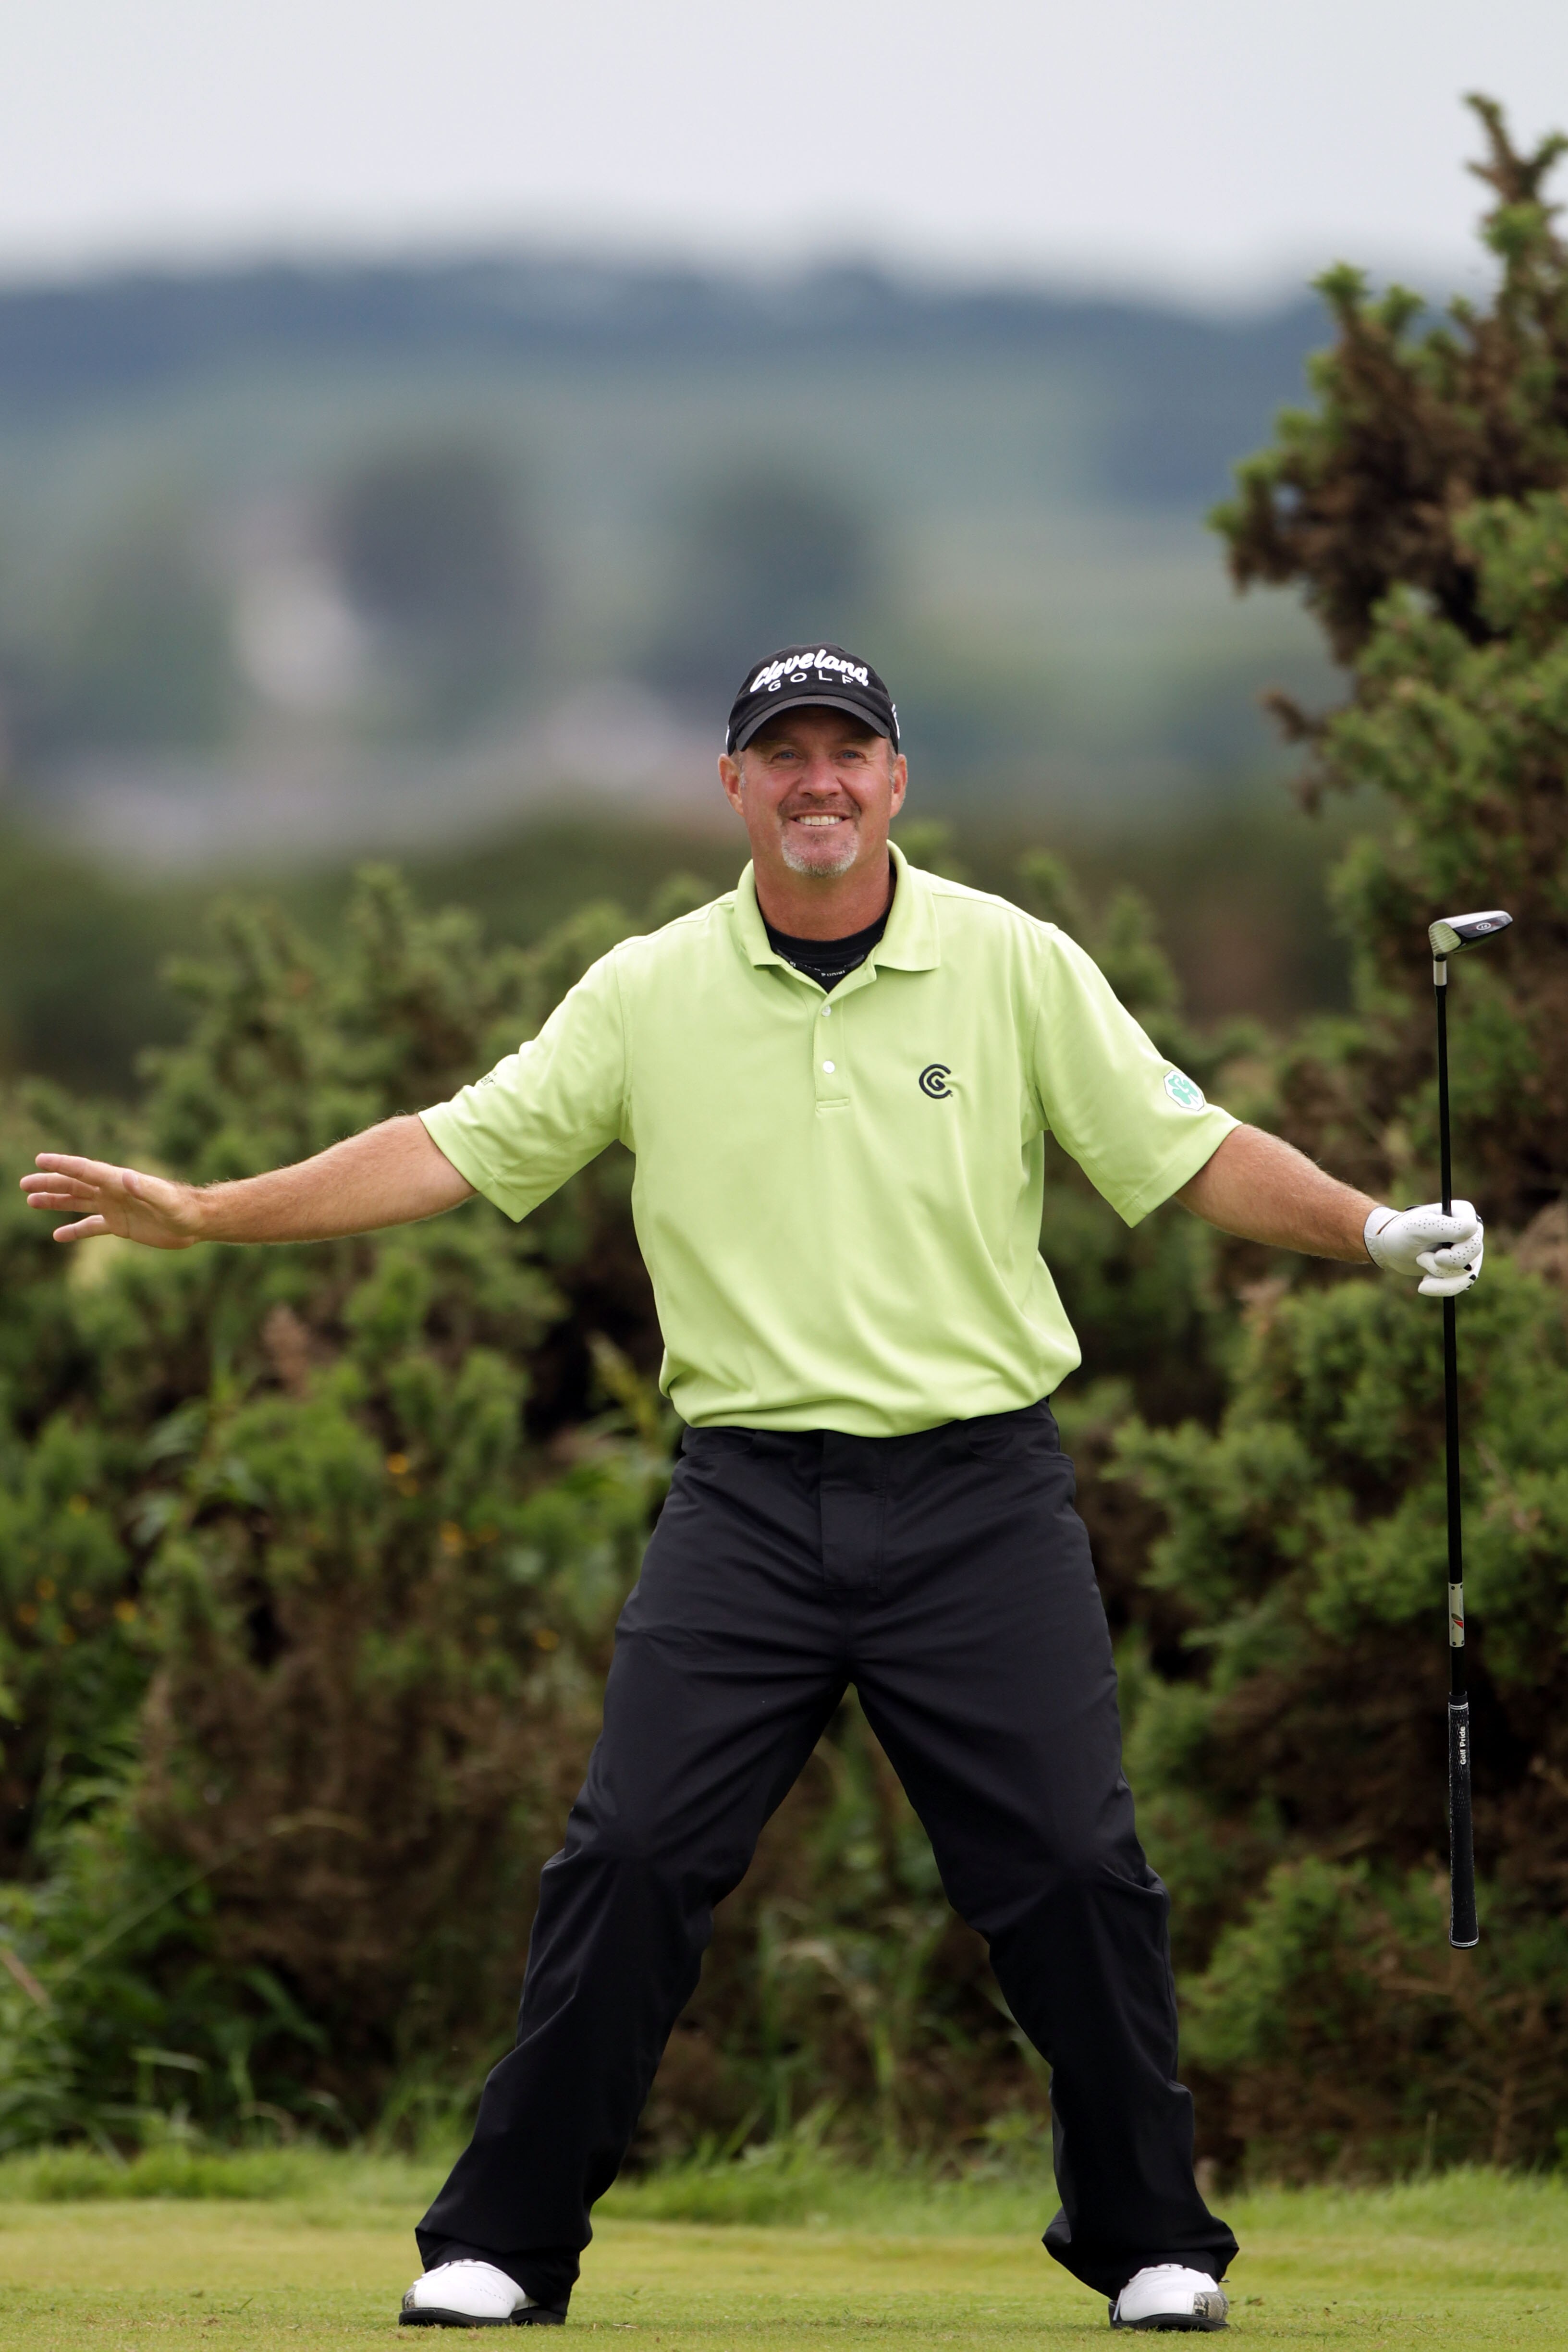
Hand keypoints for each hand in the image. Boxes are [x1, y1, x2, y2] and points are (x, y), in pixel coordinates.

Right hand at [21, 1154, 201, 1248]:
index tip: (41, 1159)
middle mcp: (113, 1192)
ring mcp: (115, 1207)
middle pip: (75, 1184)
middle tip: (24, 1183)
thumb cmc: (184, 1208)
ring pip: (78, 1202)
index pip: (86, 1170)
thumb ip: (147, 1189)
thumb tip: (125, 1178)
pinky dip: (75, 1230)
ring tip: (31, 1201)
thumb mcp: (166, 1200)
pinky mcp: (120, 1225)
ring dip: (55, 1201)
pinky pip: (91, 1227)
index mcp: (119, 1182)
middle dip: (50, 1183)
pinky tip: (58, 1235)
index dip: (63, 1164)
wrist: (197, 1221)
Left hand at [1364, 1201, 1483, 1296]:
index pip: (1474, 1238)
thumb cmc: (1401, 1233)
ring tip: (1420, 1262)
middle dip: (1443, 1265)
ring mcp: (1467, 1250)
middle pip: (1472, 1257)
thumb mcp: (1418, 1228)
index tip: (1437, 1255)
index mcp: (1464, 1214)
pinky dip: (1442, 1288)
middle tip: (1421, 1258)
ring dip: (1439, 1275)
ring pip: (1467, 1274)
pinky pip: (1462, 1284)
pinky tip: (1425, 1283)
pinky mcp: (1462, 1267)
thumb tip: (1473, 1228)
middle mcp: (1471, 1231)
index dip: (1456, 1253)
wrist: (1391, 1248)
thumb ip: (1444, 1227)